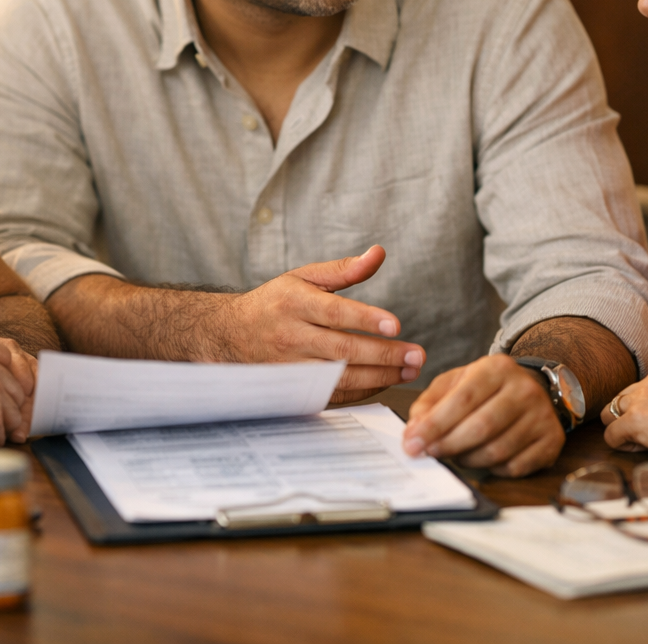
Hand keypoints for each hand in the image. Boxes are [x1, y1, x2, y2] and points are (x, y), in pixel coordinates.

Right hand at [221, 246, 425, 402]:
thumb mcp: (304, 278)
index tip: (396, 325)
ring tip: (409, 371)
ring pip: (339, 377)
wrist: (230, 334)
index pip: (335, 312)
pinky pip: (332, 395)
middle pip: (342, 350)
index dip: (366, 319)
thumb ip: (344, 269)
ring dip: (379, 377)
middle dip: (384, 355)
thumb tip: (378, 254)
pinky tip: (385, 382)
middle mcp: (291, 336)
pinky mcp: (293, 389)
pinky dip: (361, 391)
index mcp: (294, 303)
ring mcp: (290, 367)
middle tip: (417, 355)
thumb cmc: (275, 302)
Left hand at [401, 354, 563, 476]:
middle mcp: (524, 389)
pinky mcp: (552, 441)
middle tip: (428, 454)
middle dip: (448, 445)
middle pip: (481, 427)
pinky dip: (493, 469)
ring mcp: (542, 416)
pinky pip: (515, 467)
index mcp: (497, 368)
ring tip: (456, 454)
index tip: (412, 443)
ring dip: (468, 460)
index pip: (463, 399)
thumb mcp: (455, 383)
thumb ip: (429, 403)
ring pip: (497, 451)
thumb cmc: (487, 389)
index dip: (435, 425)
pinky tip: (483, 459)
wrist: (533, 388)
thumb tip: (413, 431)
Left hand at [600, 366, 647, 469]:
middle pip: (623, 397)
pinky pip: (611, 433)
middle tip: (645, 434)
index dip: (645, 408)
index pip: (643, 388)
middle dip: (629, 416)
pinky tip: (635, 449)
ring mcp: (642, 399)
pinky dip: (619, 443)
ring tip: (640, 442)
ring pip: (611, 412)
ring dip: (622, 427)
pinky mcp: (634, 419)